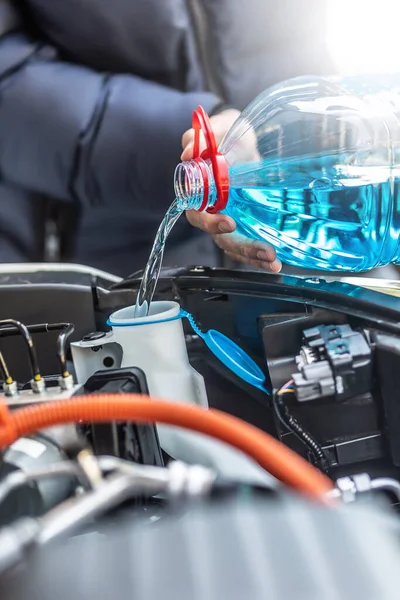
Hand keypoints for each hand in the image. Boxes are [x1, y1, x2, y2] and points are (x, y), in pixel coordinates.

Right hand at [181, 109, 281, 272]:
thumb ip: (206, 135)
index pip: (198, 213)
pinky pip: (249, 244)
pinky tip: (276, 263)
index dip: (210, 221)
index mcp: (201, 192)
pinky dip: (260, 256)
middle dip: (243, 247)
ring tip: (274, 262)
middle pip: (221, 237)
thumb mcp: (221, 127)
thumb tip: (189, 150)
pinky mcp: (246, 222)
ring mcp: (230, 218)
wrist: (245, 140)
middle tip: (266, 251)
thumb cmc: (230, 135)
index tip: (228, 222)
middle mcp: (214, 210)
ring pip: (235, 246)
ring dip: (253, 256)